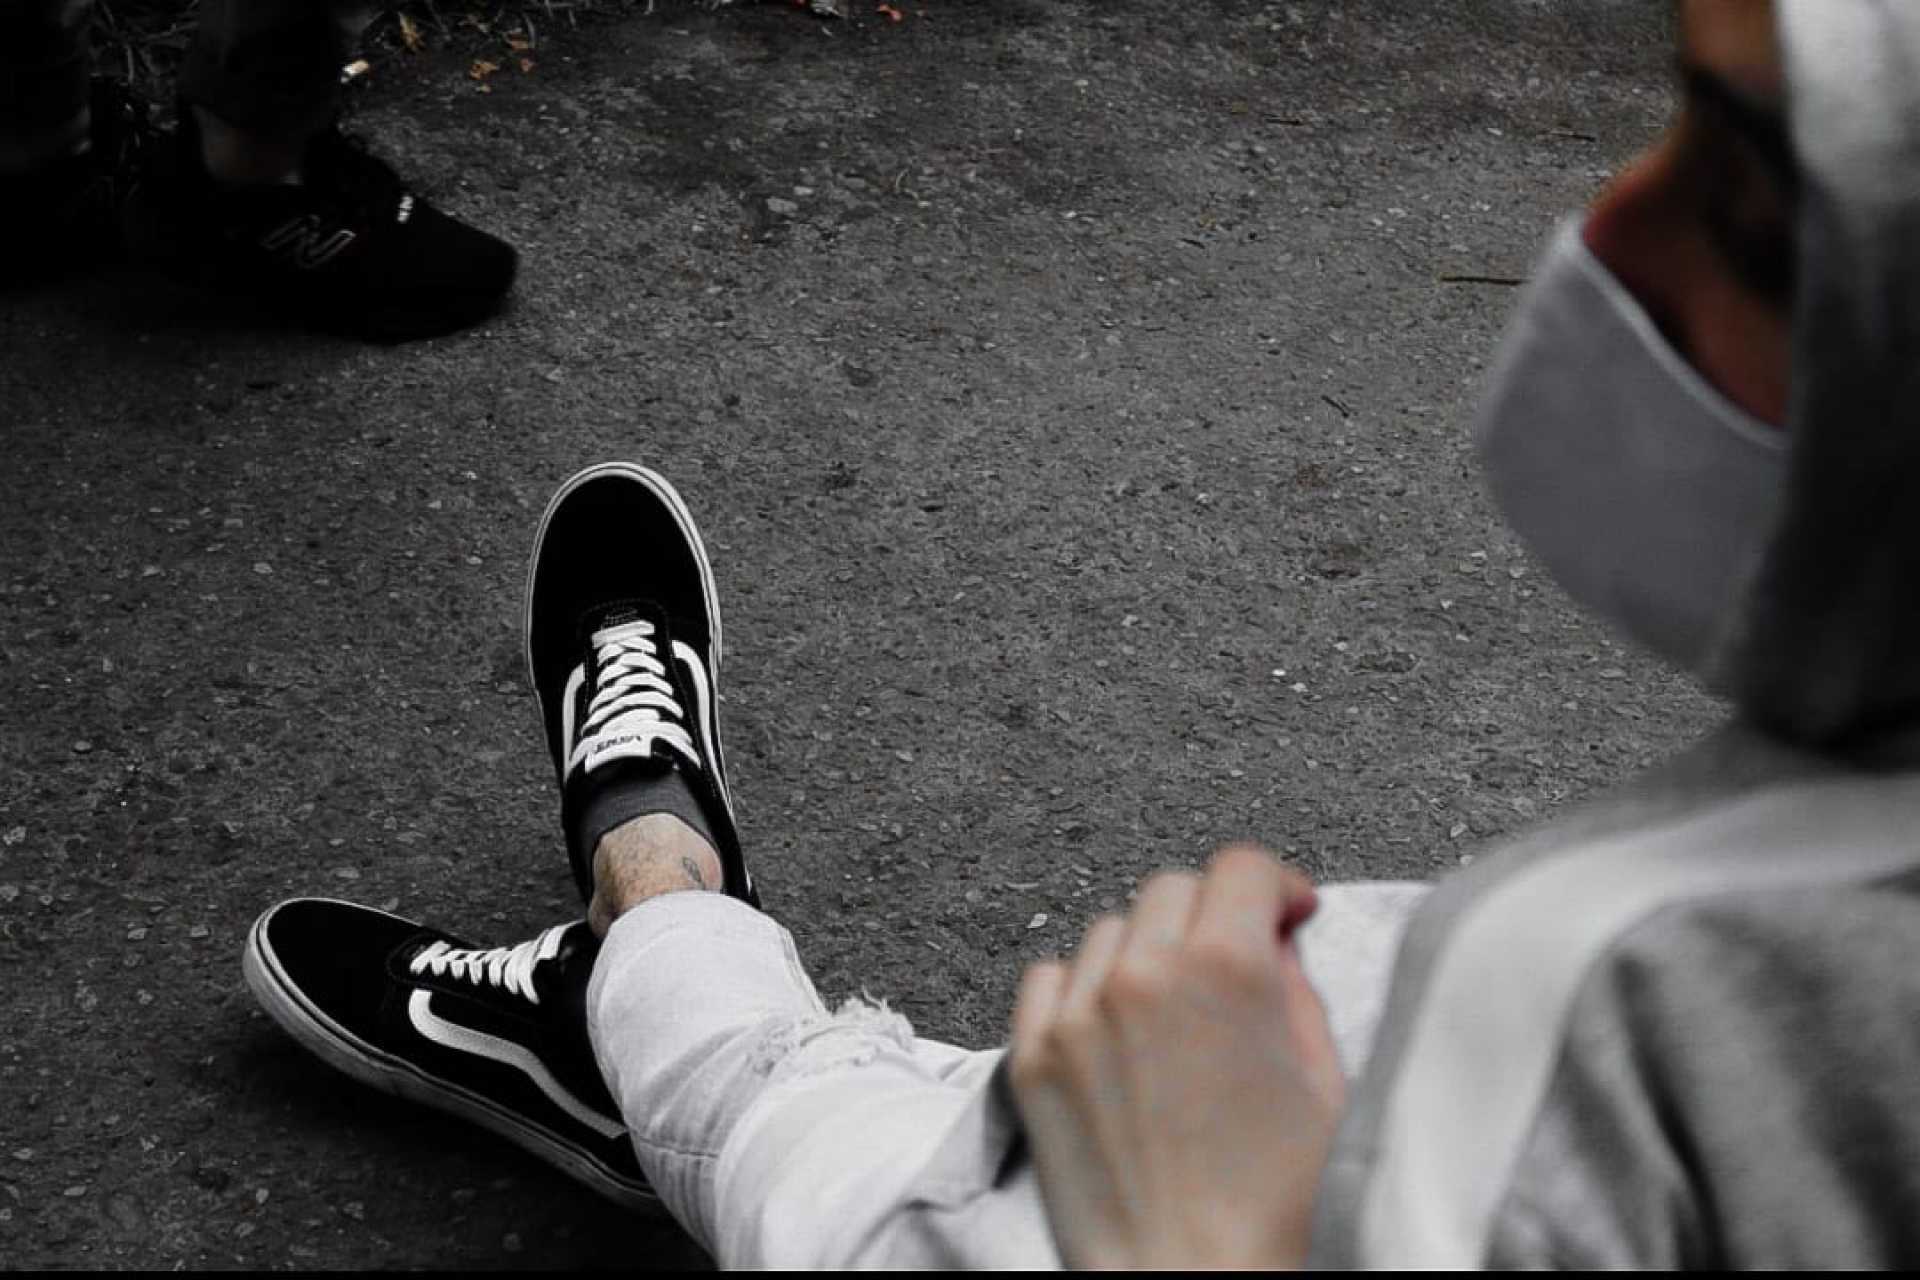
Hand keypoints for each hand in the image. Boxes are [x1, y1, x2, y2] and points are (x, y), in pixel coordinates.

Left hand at [1007, 844, 1347, 1269]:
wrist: (1196, 1279)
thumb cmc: (1275, 1211)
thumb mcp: (1326, 1081)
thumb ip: (1297, 989)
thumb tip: (1274, 943)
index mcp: (1227, 967)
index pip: (1242, 866)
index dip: (1274, 886)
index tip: (1283, 912)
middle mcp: (1142, 975)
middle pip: (1173, 889)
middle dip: (1212, 916)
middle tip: (1233, 965)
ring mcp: (1077, 1014)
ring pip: (1110, 930)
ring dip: (1145, 953)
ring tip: (1174, 1014)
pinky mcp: (1033, 1058)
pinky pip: (1047, 978)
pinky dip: (1080, 989)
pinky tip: (1113, 1032)